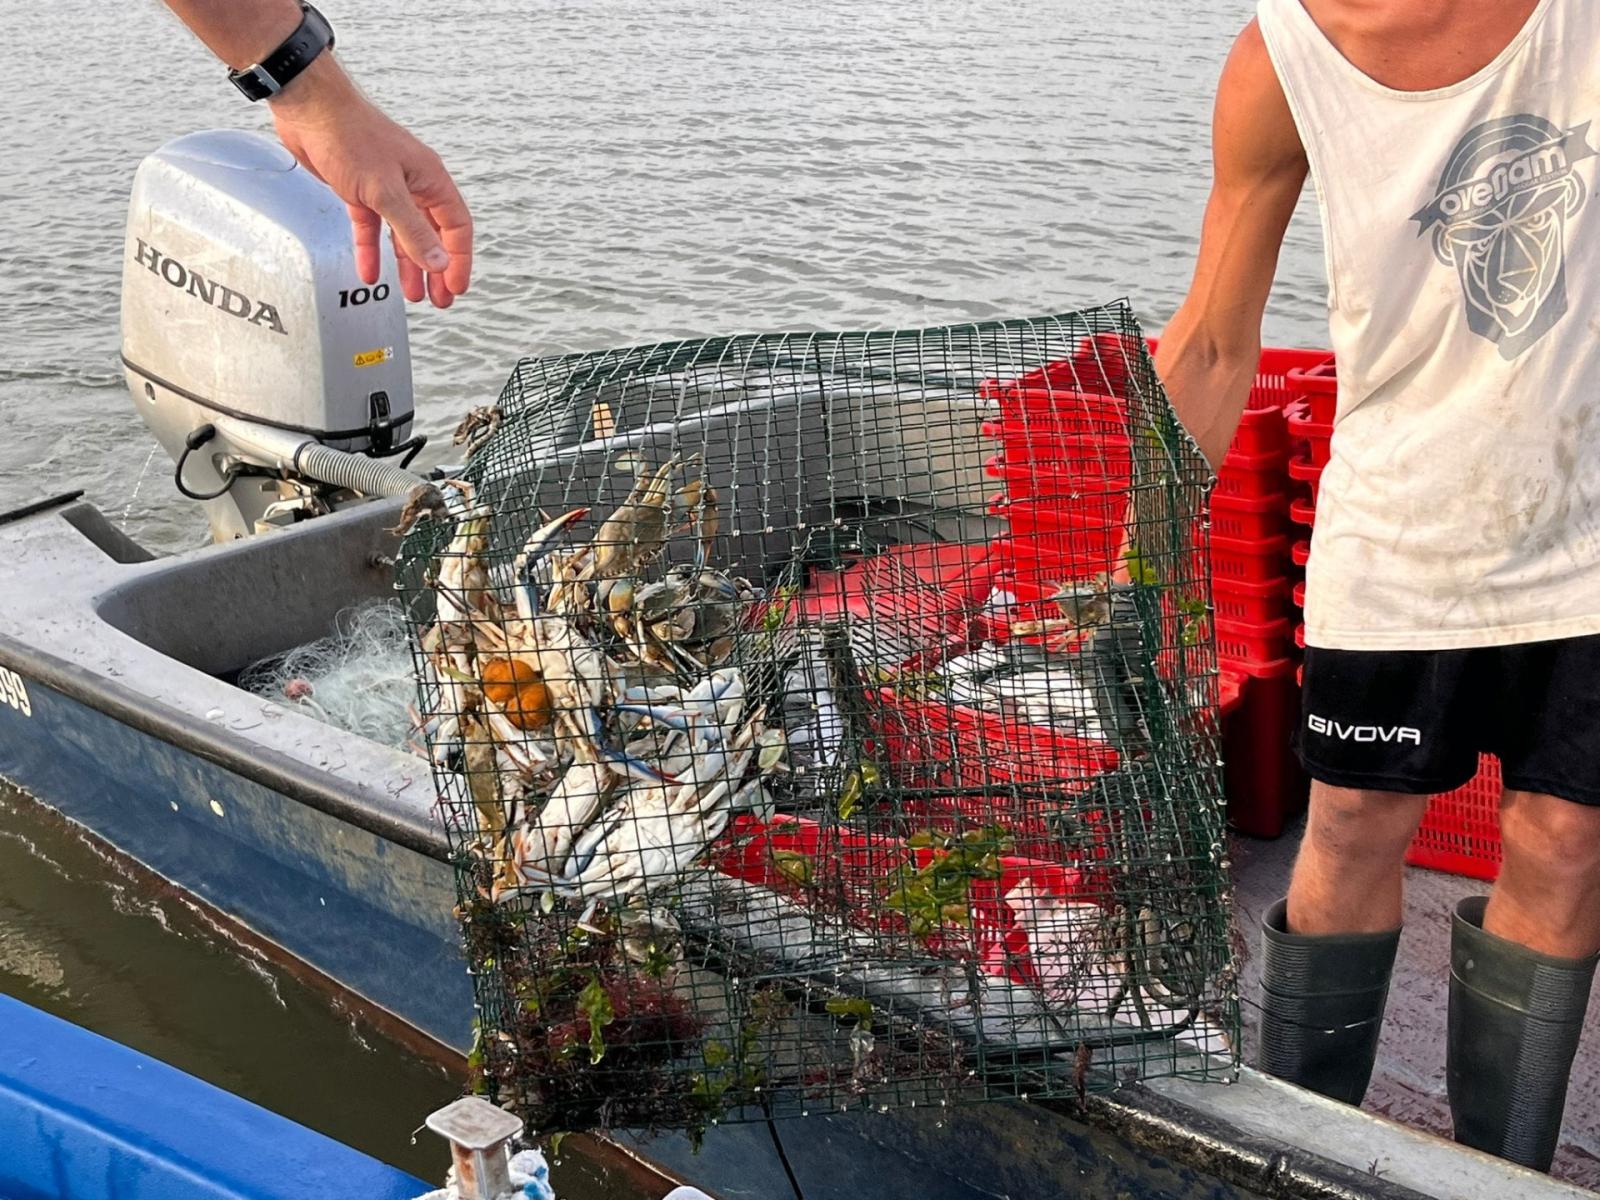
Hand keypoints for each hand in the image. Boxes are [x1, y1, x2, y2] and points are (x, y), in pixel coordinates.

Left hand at [270, 56, 471, 307]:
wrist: (308, 106)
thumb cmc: (350, 137)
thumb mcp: (385, 191)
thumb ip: (412, 230)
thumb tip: (438, 263)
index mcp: (430, 180)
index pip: (455, 227)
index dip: (458, 260)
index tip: (454, 288)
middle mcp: (412, 184)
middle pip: (431, 235)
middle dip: (436, 269)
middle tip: (438, 301)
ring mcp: (385, 188)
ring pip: (402, 235)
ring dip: (407, 265)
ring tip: (411, 294)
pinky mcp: (358, 190)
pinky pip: (370, 228)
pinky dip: (371, 250)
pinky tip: (369, 273)